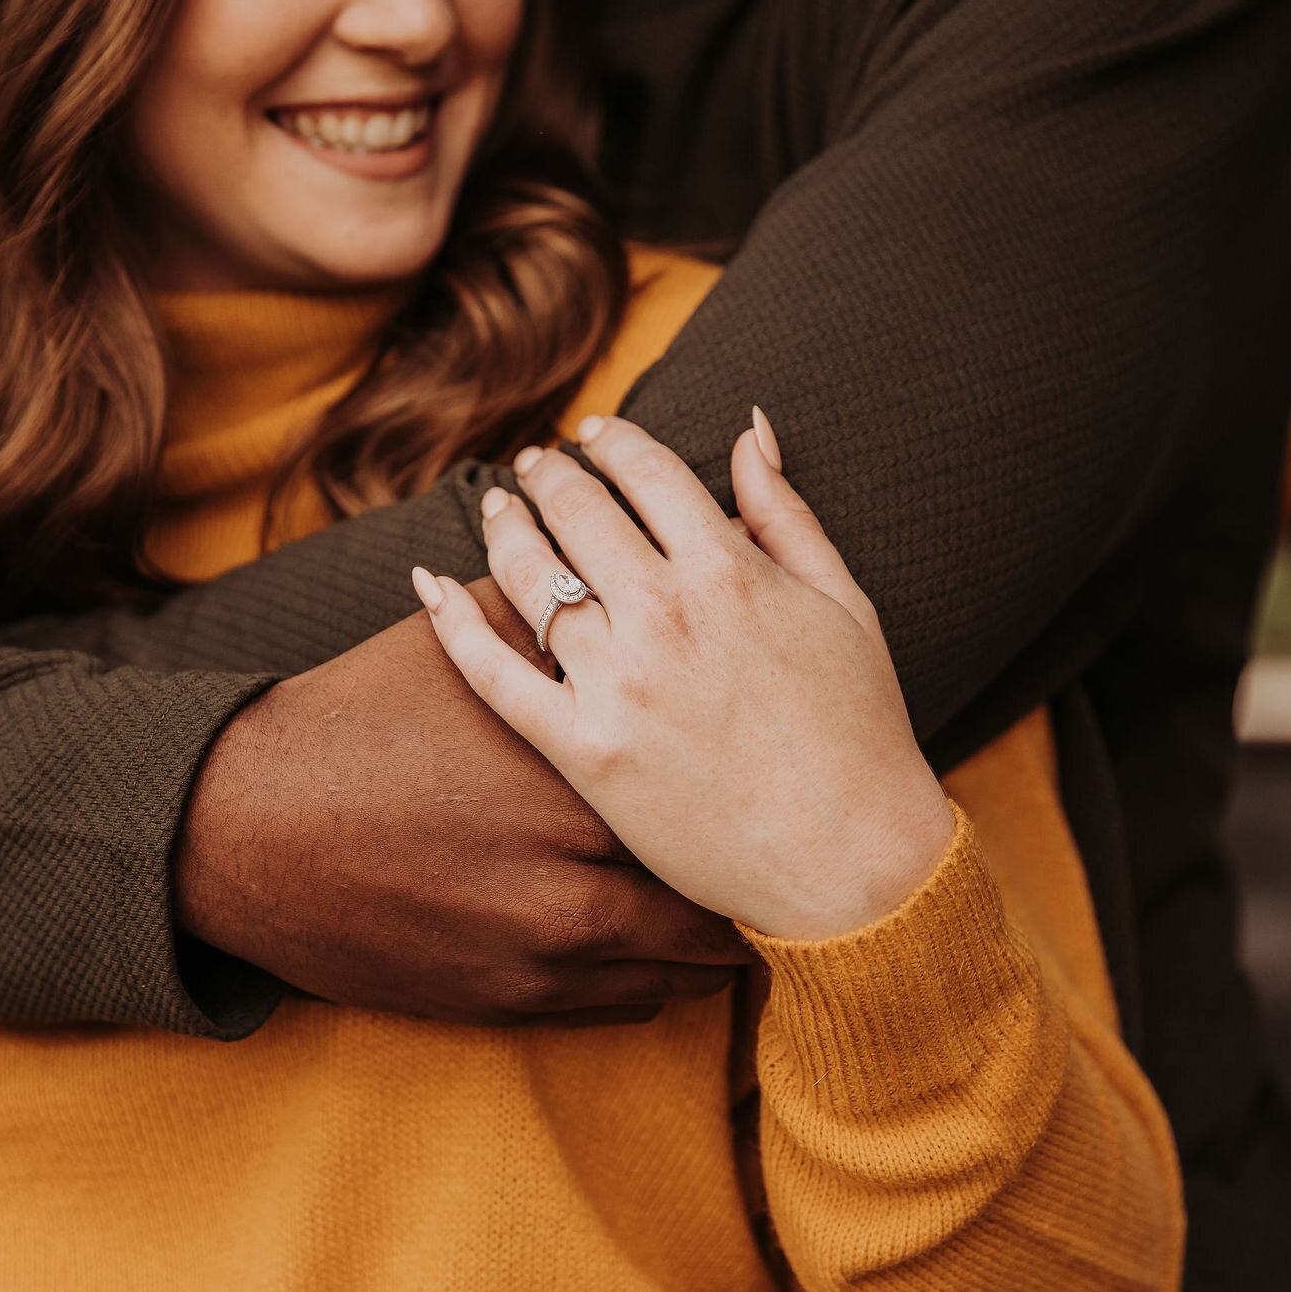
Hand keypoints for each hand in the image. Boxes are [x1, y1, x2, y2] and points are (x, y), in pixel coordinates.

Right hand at [176, 575, 751, 1026]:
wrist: (248, 832)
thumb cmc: (361, 722)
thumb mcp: (462, 651)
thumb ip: (562, 624)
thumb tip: (641, 567)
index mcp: (575, 766)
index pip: (712, 778)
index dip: (758, 769)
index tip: (788, 756)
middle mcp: (574, 869)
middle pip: (713, 879)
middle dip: (750, 862)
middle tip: (787, 840)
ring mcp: (546, 949)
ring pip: (686, 958)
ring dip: (720, 931)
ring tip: (747, 902)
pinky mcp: (513, 1000)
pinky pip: (631, 1003)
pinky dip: (661, 974)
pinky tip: (675, 946)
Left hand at [415, 413, 954, 941]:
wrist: (853, 863)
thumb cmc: (861, 733)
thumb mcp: (843, 603)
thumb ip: (786, 513)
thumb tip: (751, 428)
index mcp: (730, 570)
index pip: (647, 471)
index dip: (613, 441)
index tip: (595, 436)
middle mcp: (665, 615)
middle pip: (578, 511)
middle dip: (551, 476)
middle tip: (537, 468)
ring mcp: (619, 684)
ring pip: (530, 577)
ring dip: (506, 527)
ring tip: (500, 510)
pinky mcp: (584, 751)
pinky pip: (496, 674)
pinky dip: (452, 622)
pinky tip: (429, 583)